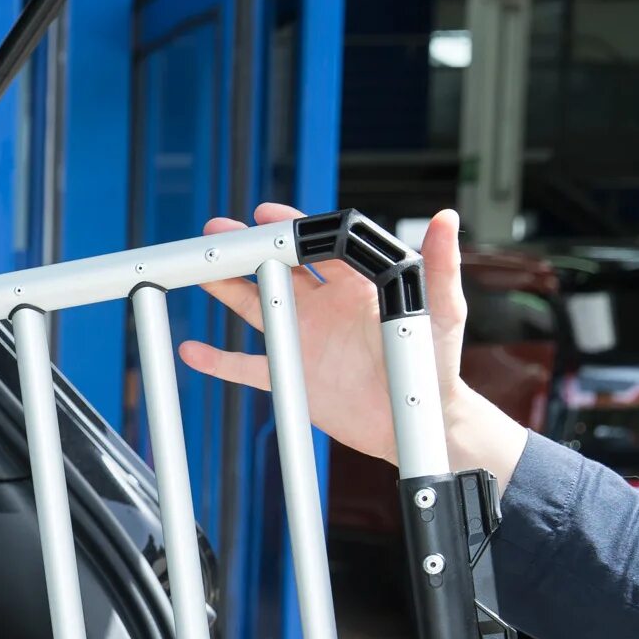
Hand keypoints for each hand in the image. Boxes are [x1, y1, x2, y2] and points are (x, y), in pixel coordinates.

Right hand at [177, 204, 527, 482]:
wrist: (419, 422)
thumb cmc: (436, 365)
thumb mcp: (443, 311)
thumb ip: (440, 265)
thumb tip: (446, 217)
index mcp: (357, 286)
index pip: (318, 246)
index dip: (290, 228)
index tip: (264, 216)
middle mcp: (325, 307)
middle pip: (277, 269)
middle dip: (246, 249)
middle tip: (216, 234)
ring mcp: (305, 340)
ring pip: (256, 307)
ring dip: (227, 289)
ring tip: (197, 271)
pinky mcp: (292, 377)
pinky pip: (248, 367)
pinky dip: (219, 362)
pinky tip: (192, 352)